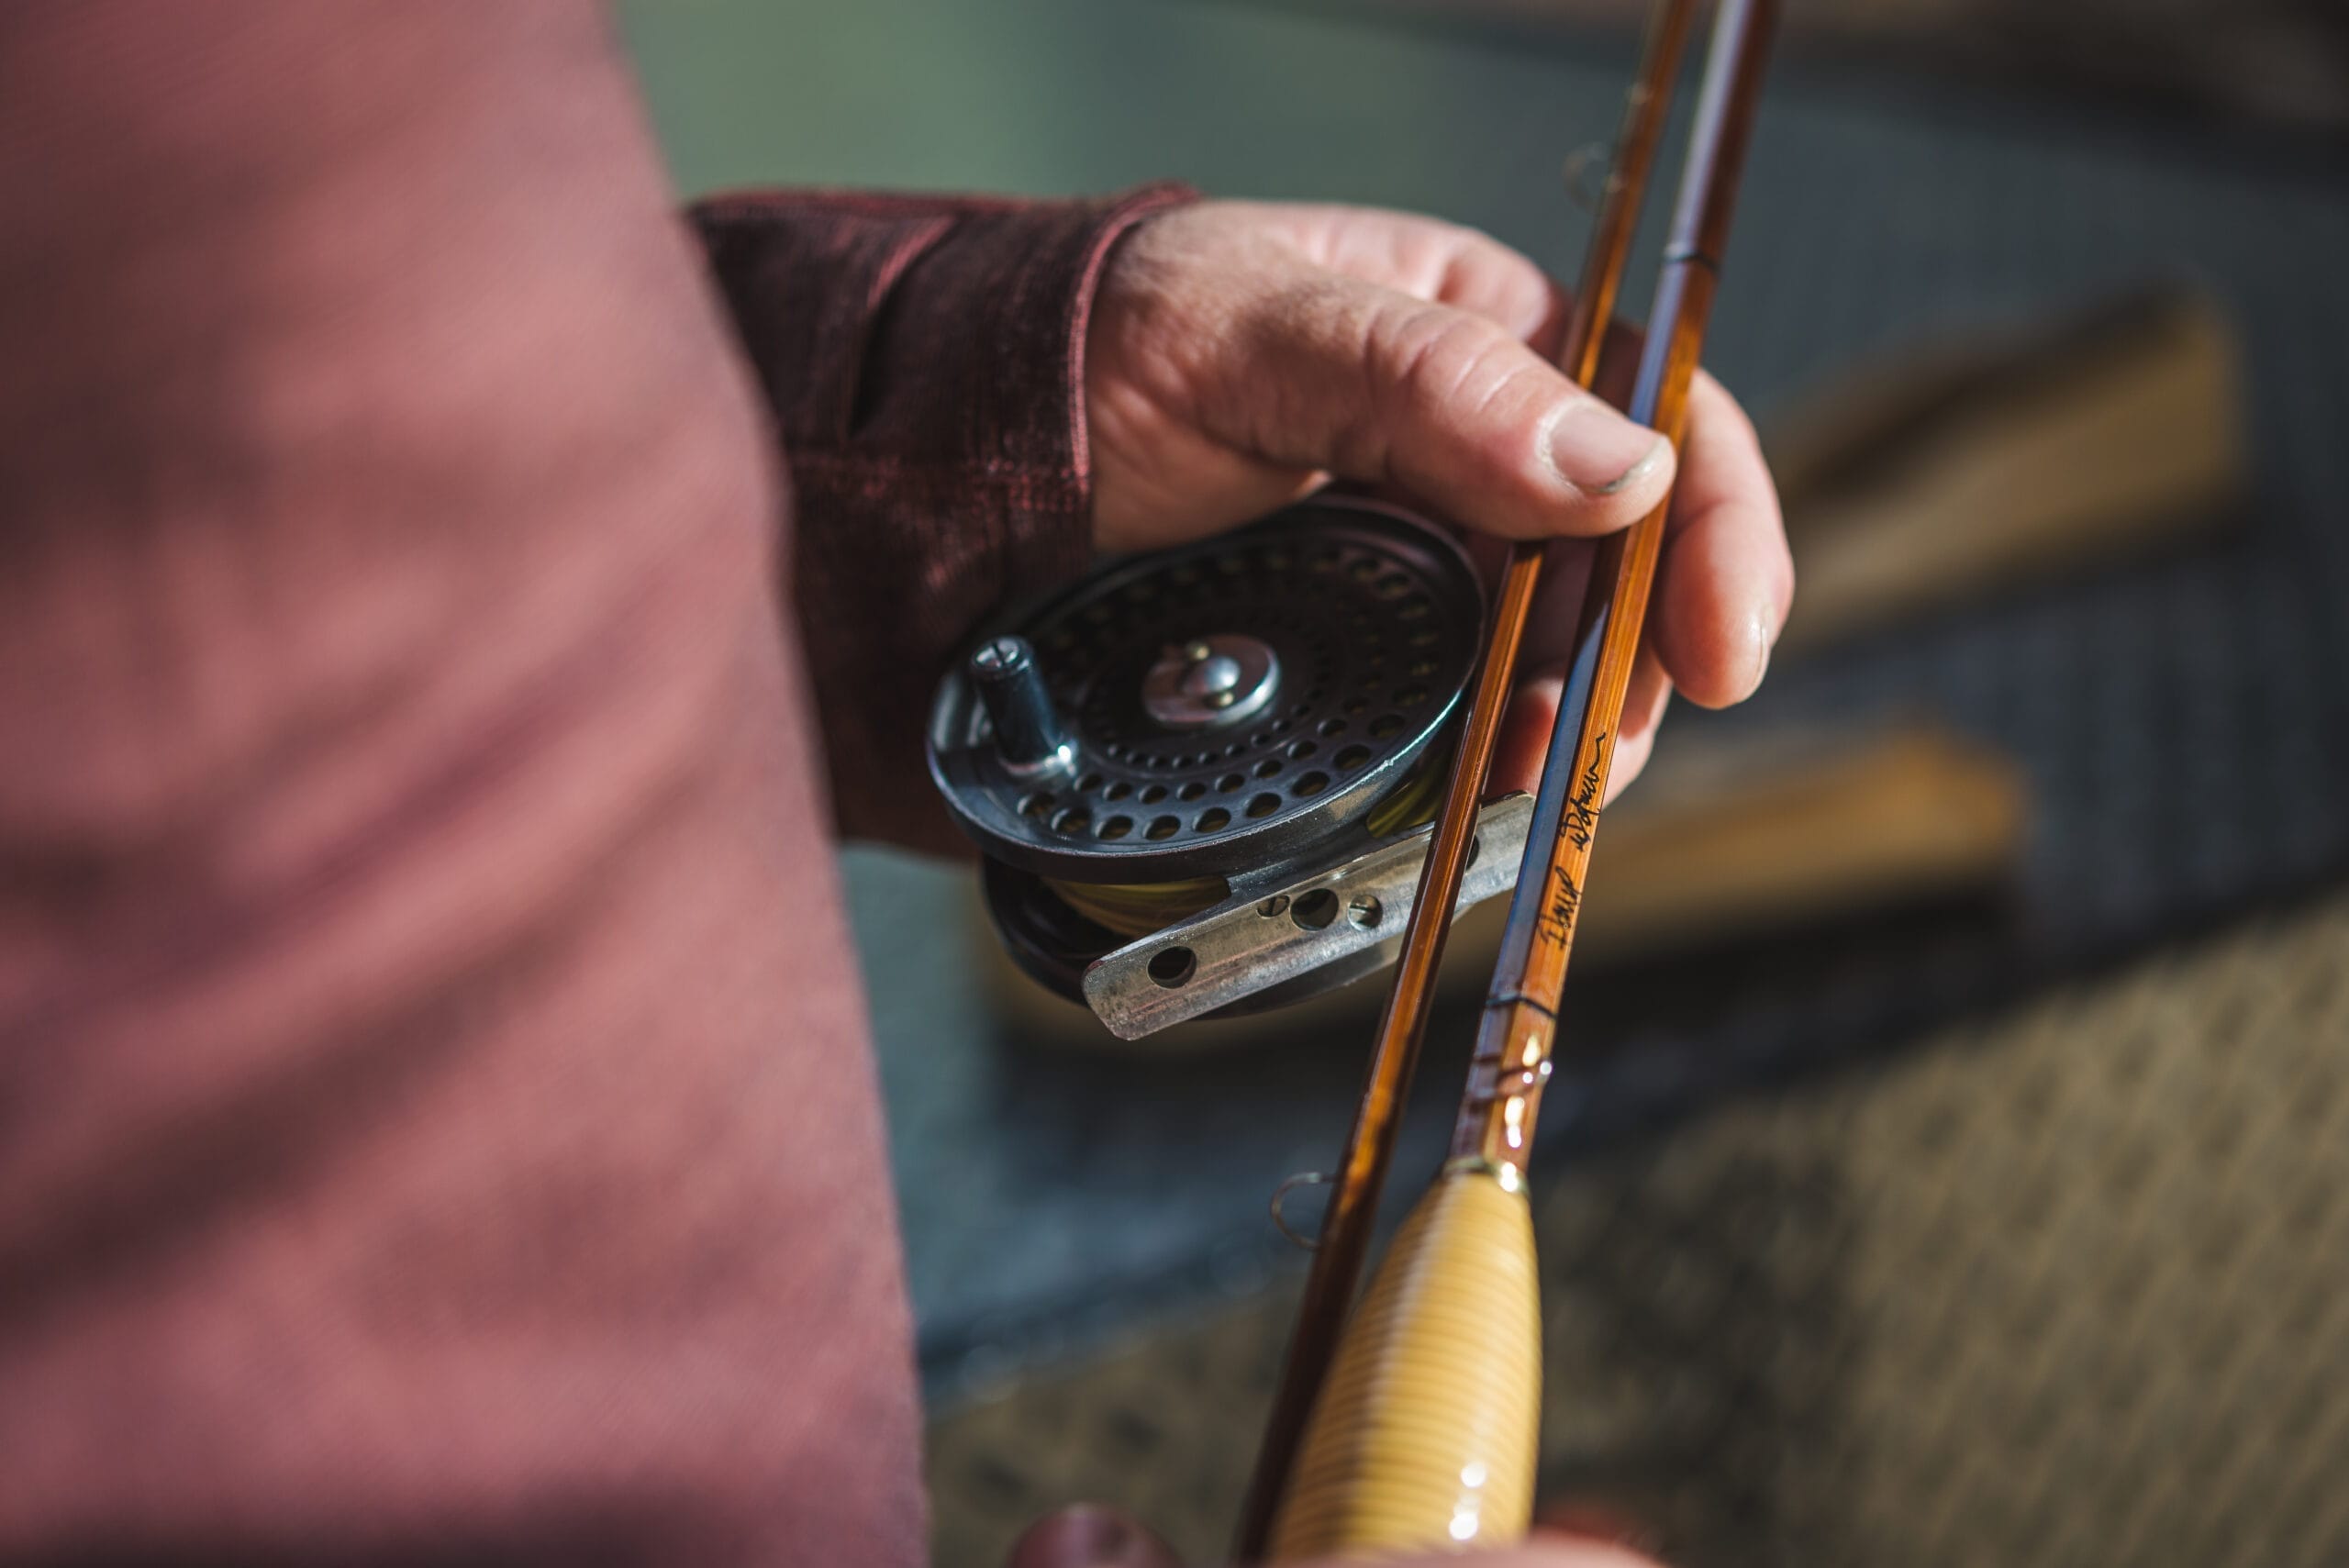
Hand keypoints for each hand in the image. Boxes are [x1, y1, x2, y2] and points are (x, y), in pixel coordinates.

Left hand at [1085, 200, 1790, 799]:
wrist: (962, 468)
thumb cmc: (1094, 349)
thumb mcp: (1248, 332)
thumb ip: (1422, 381)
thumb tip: (1616, 468)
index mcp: (1477, 335)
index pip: (1655, 413)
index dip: (1714, 528)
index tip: (1719, 645)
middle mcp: (1470, 454)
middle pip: (1621, 563)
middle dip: (1634, 664)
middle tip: (1596, 751)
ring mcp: (1419, 563)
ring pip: (1548, 654)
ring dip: (1563, 729)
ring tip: (1525, 782)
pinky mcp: (1364, 656)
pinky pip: (1456, 713)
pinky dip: (1479, 763)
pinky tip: (1469, 794)